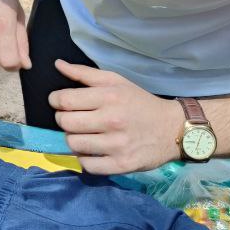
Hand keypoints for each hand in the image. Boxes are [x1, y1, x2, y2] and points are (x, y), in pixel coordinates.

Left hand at [49, 61, 185, 173]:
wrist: (173, 129)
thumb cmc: (140, 102)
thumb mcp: (116, 81)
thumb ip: (84, 73)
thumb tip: (58, 64)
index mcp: (109, 97)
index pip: (64, 100)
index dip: (55, 101)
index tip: (60, 102)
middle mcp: (112, 120)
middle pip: (65, 123)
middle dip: (64, 120)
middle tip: (75, 119)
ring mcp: (117, 145)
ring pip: (73, 144)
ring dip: (74, 139)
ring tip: (84, 134)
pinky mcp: (122, 165)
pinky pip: (87, 165)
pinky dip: (85, 159)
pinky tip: (93, 150)